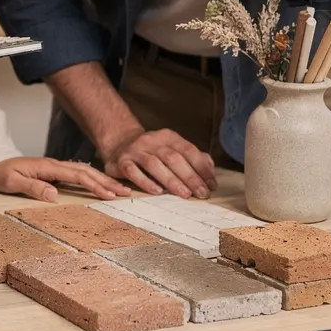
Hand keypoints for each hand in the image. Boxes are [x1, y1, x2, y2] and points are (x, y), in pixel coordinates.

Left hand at [0, 157, 132, 202]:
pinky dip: (93, 179)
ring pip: (85, 172)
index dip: (95, 185)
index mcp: (48, 167)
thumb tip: (54, 194)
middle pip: (87, 171)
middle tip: (126, 192)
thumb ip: (32, 187)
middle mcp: (55, 165)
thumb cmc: (0, 173)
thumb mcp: (11, 182)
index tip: (110, 194)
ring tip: (119, 189)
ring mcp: (55, 168)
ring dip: (103, 180)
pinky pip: (78, 175)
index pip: (77, 176)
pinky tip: (101, 184)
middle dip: (107, 182)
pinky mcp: (54, 172)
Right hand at [100, 127, 216, 198]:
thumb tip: (210, 169)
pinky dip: (146, 182)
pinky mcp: (121, 161)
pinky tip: (157, 192)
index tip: (212, 185)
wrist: (119, 144)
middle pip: (173, 158)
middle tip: (202, 193)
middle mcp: (152, 140)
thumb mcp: (171, 149)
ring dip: (171, 180)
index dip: (202, 168)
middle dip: (190, 177)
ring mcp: (135, 150)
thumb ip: (191, 157)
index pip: (188, 150)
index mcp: (168, 136)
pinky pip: (133, 171)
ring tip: (185, 194)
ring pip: (154, 164)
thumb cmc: (152, 152)